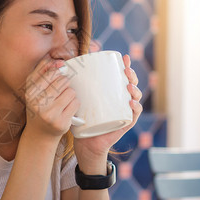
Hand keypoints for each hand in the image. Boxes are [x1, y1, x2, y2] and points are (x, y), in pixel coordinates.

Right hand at [23, 56, 80, 139]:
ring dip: (70, 94)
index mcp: (30, 93)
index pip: (48, 72)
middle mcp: (37, 103)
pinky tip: (66, 109)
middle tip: (60, 91)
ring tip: (63, 101)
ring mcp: (49, 114)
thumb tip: (59, 62)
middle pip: (62, 80)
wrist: (40, 133)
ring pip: (70, 91)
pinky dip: (74, 104)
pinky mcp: (61, 122)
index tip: (59, 71)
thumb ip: (42, 72)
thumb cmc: (40, 107)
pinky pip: (76, 103)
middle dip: (65, 83)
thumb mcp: (35, 90)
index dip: (57, 69)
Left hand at [74, 54, 142, 168]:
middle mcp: (121, 101)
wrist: (85, 141)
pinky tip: (131, 102)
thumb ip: (76, 87)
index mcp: (113, 93)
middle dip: (132, 76)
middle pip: (132, 85)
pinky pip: (133, 115)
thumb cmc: (83, 119)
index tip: (124, 57)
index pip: (122, 77)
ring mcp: (125, 112)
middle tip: (126, 70)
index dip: (126, 66)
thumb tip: (64, 67)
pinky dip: (135, 108)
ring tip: (128, 86)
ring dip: (135, 90)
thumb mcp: (80, 100)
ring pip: (136, 98)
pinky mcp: (124, 124)